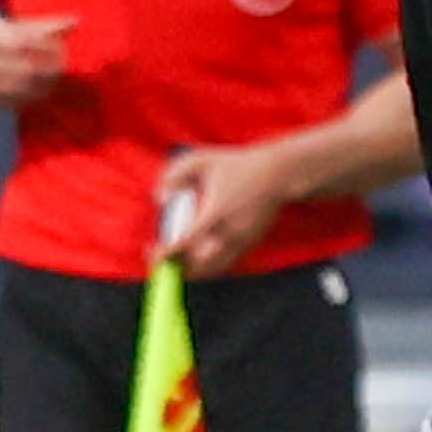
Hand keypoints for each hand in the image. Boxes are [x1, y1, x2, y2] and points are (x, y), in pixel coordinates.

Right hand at [0, 12, 77, 110]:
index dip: (46, 46)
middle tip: (61, 68)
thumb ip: (44, 25)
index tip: (62, 48)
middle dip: (47, 70)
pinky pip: (9, 102)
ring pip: (18, 87)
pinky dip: (27, 97)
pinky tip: (38, 91)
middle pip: (22, 68)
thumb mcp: (13, 26)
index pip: (23, 40)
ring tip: (52, 80)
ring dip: (40, 86)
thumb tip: (76, 22)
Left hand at [157, 140, 294, 273]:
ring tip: (173, 261)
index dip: (166, 253)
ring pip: (212, 269)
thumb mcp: (202, 160)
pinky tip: (194, 259)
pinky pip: (225, 264)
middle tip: (158, 259)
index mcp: (216, 212)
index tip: (151, 253)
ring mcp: (242, 242)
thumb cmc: (239, 165)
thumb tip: (159, 199)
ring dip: (191, 271)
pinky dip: (207, 267)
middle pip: (198, 264)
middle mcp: (230, 232)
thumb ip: (174, 175)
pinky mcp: (249, 246)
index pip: (186, 241)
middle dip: (176, 266)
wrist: (280, 174)